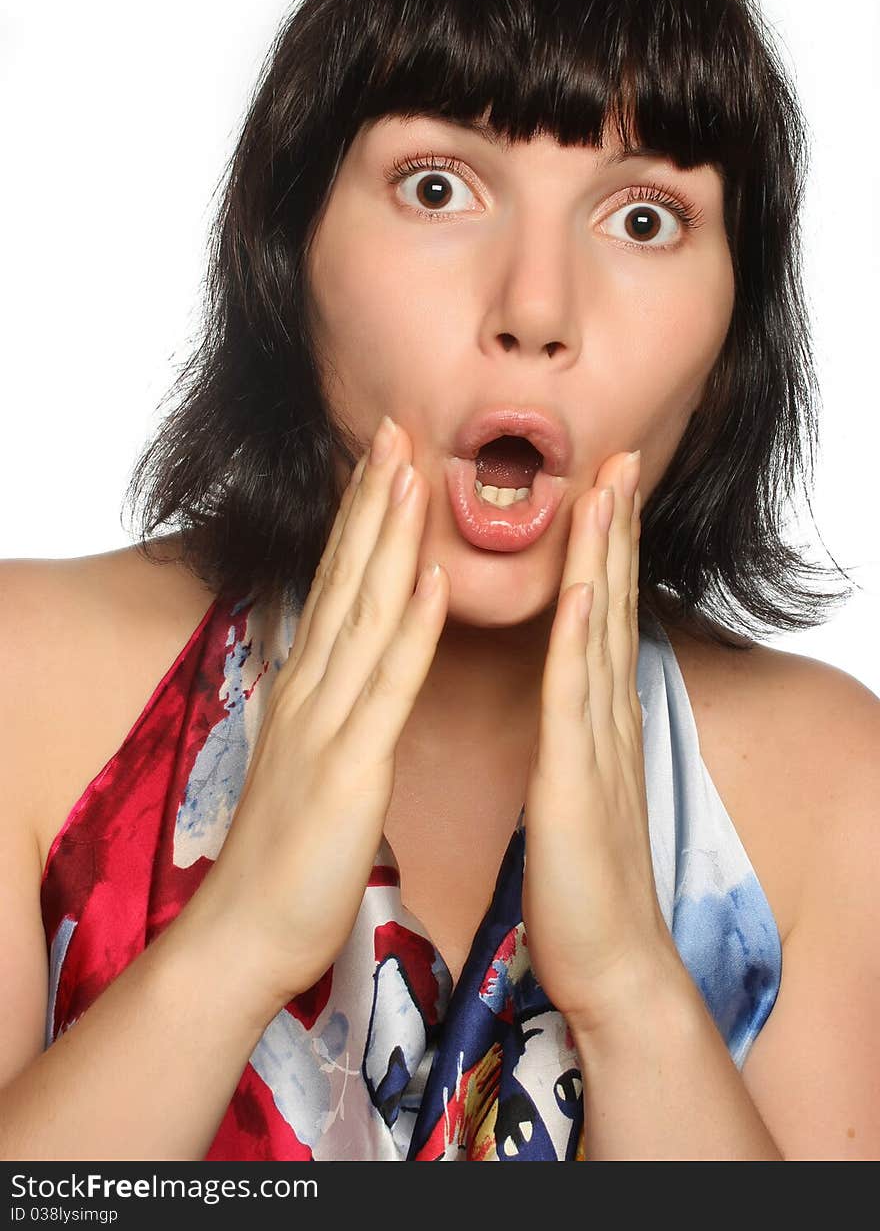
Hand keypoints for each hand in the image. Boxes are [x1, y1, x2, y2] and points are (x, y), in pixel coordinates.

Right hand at [193, 416, 448, 1008]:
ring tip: (412, 470)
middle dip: (373, 499)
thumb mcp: (306, 751)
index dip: (360, 516)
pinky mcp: (349, 766)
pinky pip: (386, 687)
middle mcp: (311, 687)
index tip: (384, 457)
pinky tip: (430, 579)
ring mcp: (325, 722)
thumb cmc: (285, 847)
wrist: (247, 930)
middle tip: (395, 428)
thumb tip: (336, 651)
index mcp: (308, 684)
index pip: (336, 582)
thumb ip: (324, 696)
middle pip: (345, 577)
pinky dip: (408, 629)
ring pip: (363, 612)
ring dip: (389, 537)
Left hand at [521, 450, 677, 1036]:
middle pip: (608, 602)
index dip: (602, 545)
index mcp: (596, 714)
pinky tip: (580, 591)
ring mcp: (596, 742)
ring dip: (601, 558)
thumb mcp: (577, 779)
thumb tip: (576, 686)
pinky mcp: (577, 779)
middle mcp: (606, 714)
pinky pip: (575, 698)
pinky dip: (578, 639)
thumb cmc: (584, 874)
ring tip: (605, 490)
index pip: (597, 610)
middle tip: (618, 455)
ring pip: (597, 631)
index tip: (601, 483)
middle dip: (613, 526)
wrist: (609, 958)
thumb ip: (579, 725)